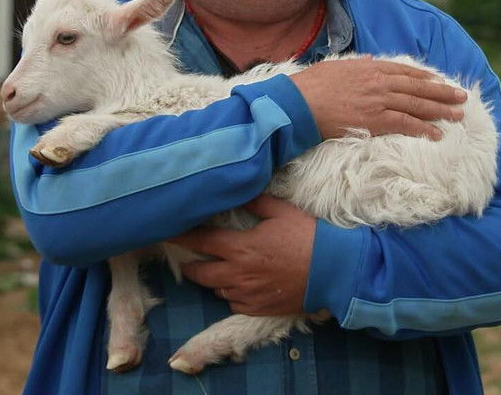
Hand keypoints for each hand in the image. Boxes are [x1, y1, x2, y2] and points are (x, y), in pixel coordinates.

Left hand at [166, 195, 314, 315]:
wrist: (333, 271)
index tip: (166, 233)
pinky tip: (238, 285)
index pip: (200, 242)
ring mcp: (247, 294)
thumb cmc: (308, 237)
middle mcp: (238, 274)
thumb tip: (239, 190)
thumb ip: (255, 202)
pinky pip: (233, 303)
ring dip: (212, 279)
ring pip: (216, 289)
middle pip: (200, 273)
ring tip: (216, 269)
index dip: (181, 238)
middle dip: (190, 265)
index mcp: (241, 248)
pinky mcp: (258, 309)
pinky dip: (231, 293)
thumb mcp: (282, 211)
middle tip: (188, 258)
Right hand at [289, 56, 466, 140]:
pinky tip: (437, 134)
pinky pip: (405, 124)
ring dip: (440, 110)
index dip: (425, 77)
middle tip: (461, 97)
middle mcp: (379, 82)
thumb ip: (356, 65)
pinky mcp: (374, 120)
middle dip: (442, 92)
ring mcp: (379, 101)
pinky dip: (423, 128)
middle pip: (418, 87)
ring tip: (458, 115)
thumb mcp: (335, 66)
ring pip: (417, 105)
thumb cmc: (311, 86)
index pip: (405, 71)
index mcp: (370, 68)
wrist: (298, 102)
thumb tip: (369, 61)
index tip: (440, 80)